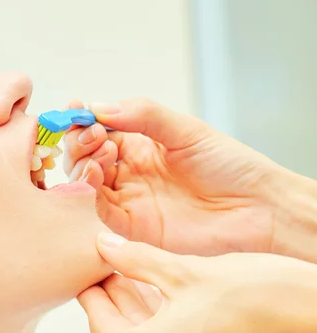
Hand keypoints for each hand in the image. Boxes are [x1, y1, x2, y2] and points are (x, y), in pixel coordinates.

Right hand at [63, 98, 288, 255]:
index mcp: (139, 146)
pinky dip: (88, 194)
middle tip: (94, 135)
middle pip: (85, 159)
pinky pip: (99, 212)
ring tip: (101, 152)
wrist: (257, 207)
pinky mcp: (132, 227)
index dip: (83, 122)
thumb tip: (98, 106)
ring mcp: (129, 200)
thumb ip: (143, 115)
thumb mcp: (185, 130)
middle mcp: (129, 174)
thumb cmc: (228, 165)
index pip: (98, 132)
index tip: (75, 109)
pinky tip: (95, 175)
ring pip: (86, 184)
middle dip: (80, 144)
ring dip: (82, 166)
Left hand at [78, 233, 316, 332]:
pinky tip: (173, 302)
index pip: (100, 323)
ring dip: (145, 314)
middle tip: (115, 268)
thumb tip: (103, 247)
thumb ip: (134, 260)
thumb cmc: (253, 294)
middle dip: (120, 300)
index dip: (93, 292)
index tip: (90, 273)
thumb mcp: (183, 270)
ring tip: (142, 278)